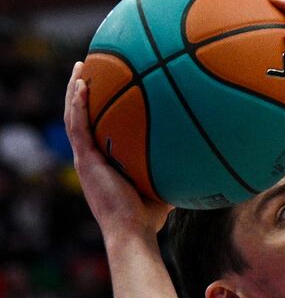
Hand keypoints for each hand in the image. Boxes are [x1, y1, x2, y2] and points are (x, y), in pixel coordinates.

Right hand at [65, 62, 171, 241]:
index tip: (104, 87)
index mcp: (103, 163)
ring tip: (80, 67)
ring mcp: (86, 160)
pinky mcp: (86, 161)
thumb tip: (198, 157)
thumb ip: (172, 169)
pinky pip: (78, 127)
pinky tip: (82, 85)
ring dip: (74, 91)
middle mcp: (91, 159)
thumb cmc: (149, 216)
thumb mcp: (163, 185)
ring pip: (74, 117)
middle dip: (82, 92)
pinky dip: (77, 105)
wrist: (133, 231)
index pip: (97, 130)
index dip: (97, 109)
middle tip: (87, 68)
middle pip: (81, 118)